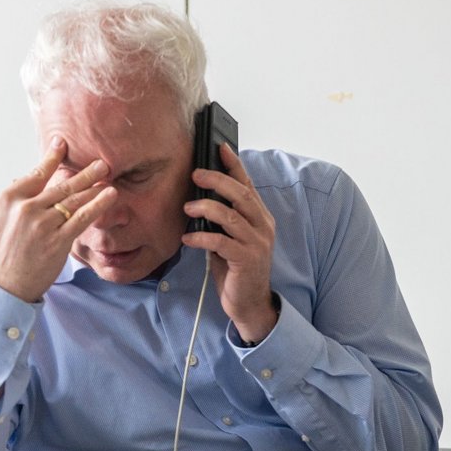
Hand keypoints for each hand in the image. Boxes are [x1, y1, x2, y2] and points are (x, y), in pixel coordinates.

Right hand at [0, 137, 117, 301]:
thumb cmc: (2, 255)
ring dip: (93, 184)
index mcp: (8, 199)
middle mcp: (25, 208)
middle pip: (59, 185)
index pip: (36, 173)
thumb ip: (14, 200)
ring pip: (73, 199)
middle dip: (83, 172)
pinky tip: (109, 195)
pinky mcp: (57, 240)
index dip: (52, 157)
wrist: (4, 286)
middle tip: (100, 160)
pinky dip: (97, 205)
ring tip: (107, 173)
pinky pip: (82, 218)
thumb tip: (24, 180)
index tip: (63, 143)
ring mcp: (42, 224)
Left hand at [182, 144, 277, 342]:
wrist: (249, 303)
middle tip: (195, 174)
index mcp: (260, 218)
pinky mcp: (247, 260)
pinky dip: (202, 238)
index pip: (248, 185)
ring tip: (187, 207)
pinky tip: (188, 238)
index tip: (220, 147)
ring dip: (207, 208)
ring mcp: (257, 243)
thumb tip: (200, 199)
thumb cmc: (235, 269)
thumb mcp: (229, 239)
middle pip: (241, 195)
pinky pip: (222, 242)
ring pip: (231, 216)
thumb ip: (222, 220)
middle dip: (217, 180)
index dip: (234, 165)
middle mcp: (263, 227)